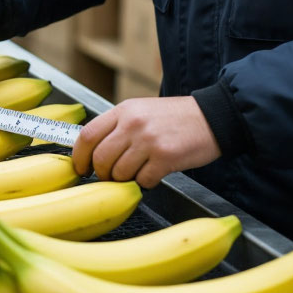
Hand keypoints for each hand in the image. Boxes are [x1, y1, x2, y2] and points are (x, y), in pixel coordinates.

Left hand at [72, 95, 220, 188]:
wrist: (212, 117)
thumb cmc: (175, 117)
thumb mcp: (141, 111)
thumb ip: (118, 126)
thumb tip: (93, 152)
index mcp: (124, 110)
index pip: (87, 135)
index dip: (79, 157)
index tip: (81, 168)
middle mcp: (133, 123)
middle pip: (101, 158)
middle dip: (103, 174)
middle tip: (111, 177)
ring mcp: (149, 140)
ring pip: (120, 173)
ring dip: (126, 179)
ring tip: (139, 171)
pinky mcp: (165, 157)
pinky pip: (143, 181)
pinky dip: (146, 182)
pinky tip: (156, 171)